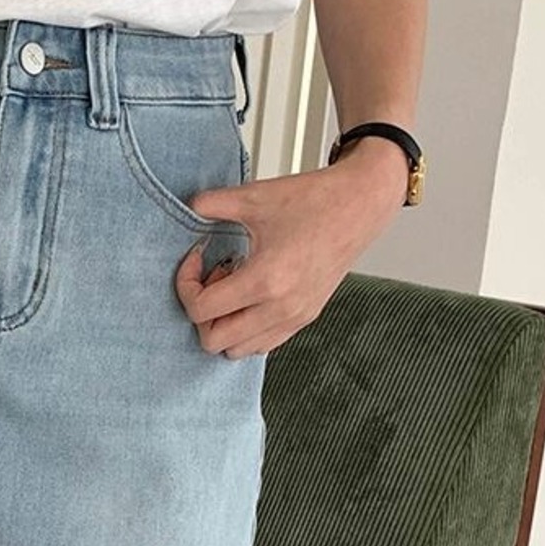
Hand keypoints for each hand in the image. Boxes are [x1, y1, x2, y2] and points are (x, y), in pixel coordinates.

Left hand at [173, 137, 409, 357]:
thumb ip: (211, 203)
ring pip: (238, 350)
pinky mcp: (305, 318)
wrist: (359, 205)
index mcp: (265, 280)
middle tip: (212, 278)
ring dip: (224, 324)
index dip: (185, 285)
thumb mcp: (254, 196)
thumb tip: (188, 207)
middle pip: (214, 341)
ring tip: (233, 287)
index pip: (201, 310)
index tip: (196, 259)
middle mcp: (281, 308)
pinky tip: (250, 295)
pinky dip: (246, 329)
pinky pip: (262, 344)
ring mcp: (295, 317)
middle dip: (201, 312)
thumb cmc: (314, 200)